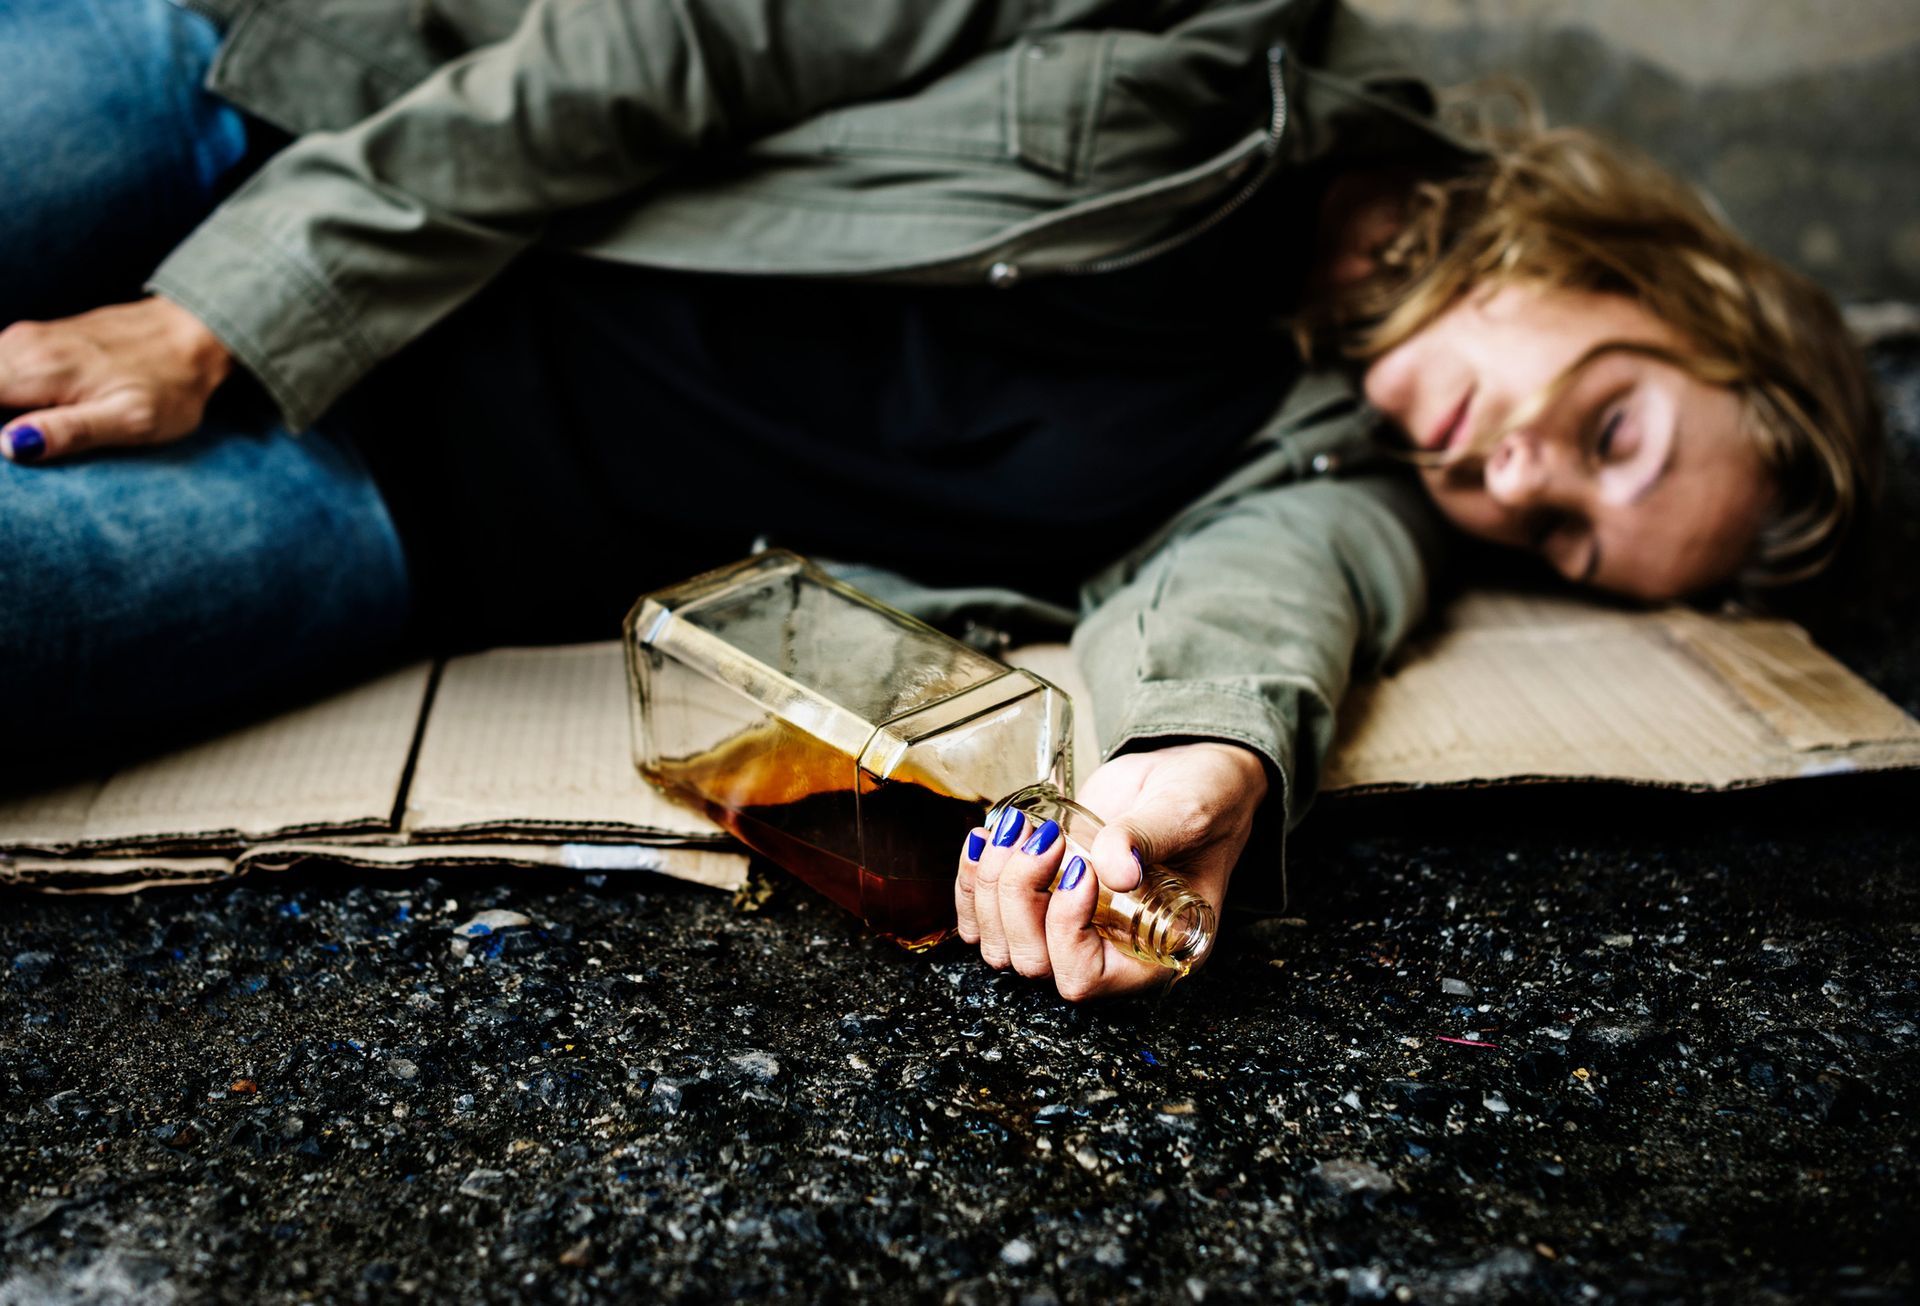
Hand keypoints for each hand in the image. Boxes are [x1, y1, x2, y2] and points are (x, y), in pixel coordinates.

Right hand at [0, 297, 232, 463]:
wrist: (193, 334)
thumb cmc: (170, 384)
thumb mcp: (130, 419)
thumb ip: (68, 432)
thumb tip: (8, 446)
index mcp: (38, 370)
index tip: (5, 446)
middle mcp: (22, 347)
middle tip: (19, 442)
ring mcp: (27, 338)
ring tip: (28, 429)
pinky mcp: (37, 339)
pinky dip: (2, 385)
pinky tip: (25, 411)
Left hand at [954, 740, 1268, 1000]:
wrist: (1185, 774)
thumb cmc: (1204, 800)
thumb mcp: (1185, 814)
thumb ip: (1145, 838)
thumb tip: (1112, 869)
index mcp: (1153, 952)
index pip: (1086, 979)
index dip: (1066, 930)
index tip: (1078, 869)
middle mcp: (1106, 950)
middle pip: (1032, 962)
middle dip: (1020, 897)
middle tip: (1045, 838)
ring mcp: (1067, 927)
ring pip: (998, 943)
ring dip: (992, 885)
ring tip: (1017, 829)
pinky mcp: (1039, 898)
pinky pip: (983, 916)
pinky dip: (972, 880)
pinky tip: (986, 837)